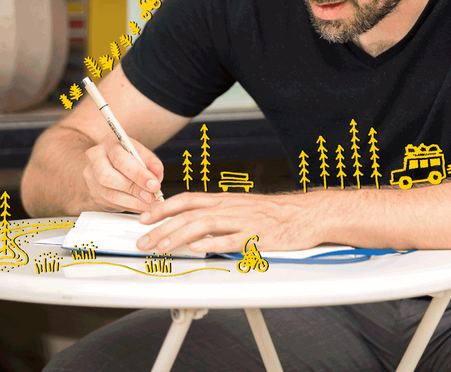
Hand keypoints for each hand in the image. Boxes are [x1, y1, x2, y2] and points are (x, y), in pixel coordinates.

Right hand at [83, 134, 164, 212]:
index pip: (120, 159)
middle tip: (151, 197)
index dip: (138, 174)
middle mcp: (95, 158)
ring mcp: (91, 176)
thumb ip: (152, 163)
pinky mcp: (93, 191)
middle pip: (107, 177)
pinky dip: (128, 206)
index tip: (154, 185)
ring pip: (108, 194)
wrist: (114, 160)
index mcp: (109, 143)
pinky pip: (110, 203)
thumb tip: (156, 173)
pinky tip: (141, 205)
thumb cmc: (130, 156)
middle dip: (133, 189)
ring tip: (149, 204)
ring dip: (132, 202)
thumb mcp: (143, 154)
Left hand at [134, 191, 322, 254]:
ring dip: (179, 236)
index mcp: (225, 200)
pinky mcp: (257, 236)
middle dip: (162, 227)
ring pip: (204, 224)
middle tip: (144, 241)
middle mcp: (230, 207)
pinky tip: (198, 250)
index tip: (144, 217)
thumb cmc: (276, 213)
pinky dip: (212, 244)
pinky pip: (231, 239)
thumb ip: (220, 215)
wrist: (307, 214)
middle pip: (188, 214)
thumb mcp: (243, 207)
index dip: (162, 208)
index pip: (186, 199)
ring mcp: (243, 221)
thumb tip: (196, 228)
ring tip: (162, 247)